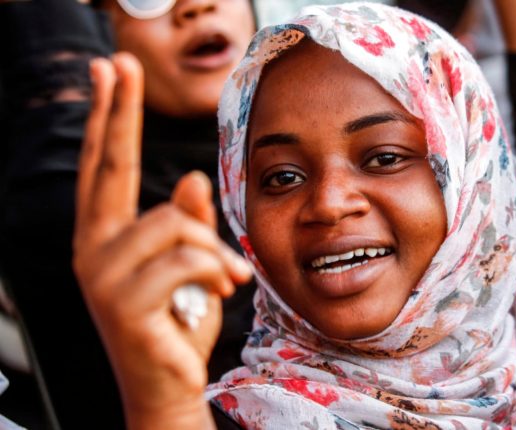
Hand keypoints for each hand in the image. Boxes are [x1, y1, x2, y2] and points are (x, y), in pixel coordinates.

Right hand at [73, 53, 250, 427]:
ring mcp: (104, 275)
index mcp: (107, 237)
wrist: (170, 385)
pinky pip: (187, 258)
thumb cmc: (179, 323)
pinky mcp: (126, 301)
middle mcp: (94, 249)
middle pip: (109, 165)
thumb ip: (186, 223)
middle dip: (118, 110)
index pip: (104, 166)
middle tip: (121, 62)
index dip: (107, 117)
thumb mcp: (189, 265)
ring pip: (174, 223)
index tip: (108, 72)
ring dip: (213, 249)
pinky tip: (225, 289)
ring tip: (227, 277)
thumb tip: (190, 180)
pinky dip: (216, 269)